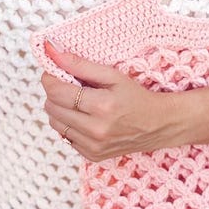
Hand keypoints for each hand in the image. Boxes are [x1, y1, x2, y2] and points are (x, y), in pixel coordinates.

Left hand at [41, 40, 176, 161]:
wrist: (159, 124)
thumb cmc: (136, 96)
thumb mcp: (113, 75)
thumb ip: (81, 64)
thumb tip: (52, 52)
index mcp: (102, 106)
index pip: (57, 92)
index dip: (50, 79)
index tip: (52, 71)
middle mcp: (96, 130)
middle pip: (52, 108)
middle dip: (55, 93)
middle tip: (68, 85)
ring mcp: (93, 146)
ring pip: (55, 124)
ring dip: (59, 109)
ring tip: (77, 101)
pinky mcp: (92, 155)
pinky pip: (65, 138)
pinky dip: (69, 125)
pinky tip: (84, 117)